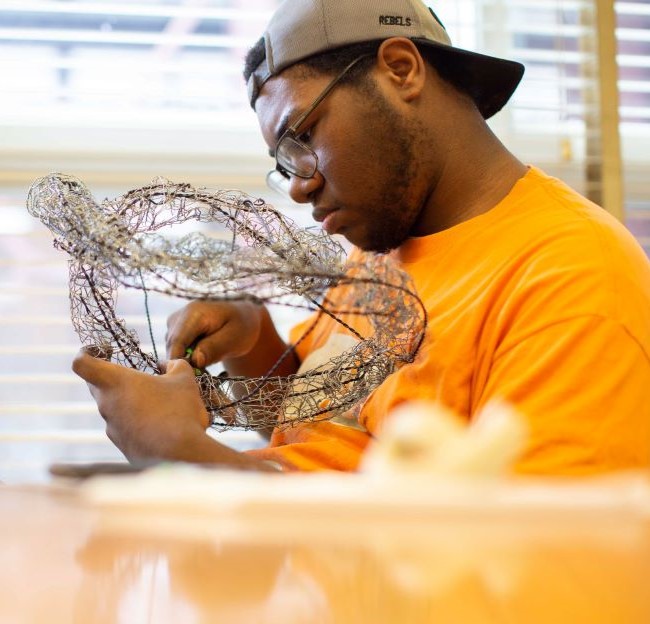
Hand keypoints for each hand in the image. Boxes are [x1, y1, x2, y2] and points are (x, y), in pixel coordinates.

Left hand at [72, 349, 210, 462]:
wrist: (181, 454)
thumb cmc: (179, 410)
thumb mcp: (184, 378)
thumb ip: (174, 365)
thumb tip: (168, 365)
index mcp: (115, 382)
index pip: (82, 363)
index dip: (87, 352)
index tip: (103, 349)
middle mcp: (106, 405)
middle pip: (97, 386)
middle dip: (115, 378)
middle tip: (140, 378)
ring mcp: (112, 429)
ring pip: (114, 408)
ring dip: (131, 402)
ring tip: (161, 404)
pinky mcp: (122, 447)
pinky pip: (125, 428)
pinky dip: (139, 423)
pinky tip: (163, 425)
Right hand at [166, 301, 262, 368]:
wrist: (242, 317)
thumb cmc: (242, 326)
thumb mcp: (234, 338)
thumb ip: (214, 348)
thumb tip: (194, 360)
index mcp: (194, 313)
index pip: (176, 341)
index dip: (179, 362)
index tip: (191, 378)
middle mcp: (179, 316)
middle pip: (172, 347)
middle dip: (184, 364)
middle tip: (203, 376)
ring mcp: (175, 323)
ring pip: (173, 350)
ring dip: (186, 361)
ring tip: (206, 367)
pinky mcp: (176, 331)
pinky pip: (176, 349)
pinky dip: (187, 358)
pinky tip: (202, 360)